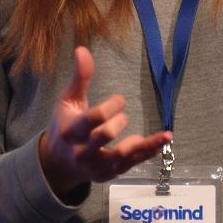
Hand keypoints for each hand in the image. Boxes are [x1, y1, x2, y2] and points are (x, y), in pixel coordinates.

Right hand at [39, 46, 171, 201]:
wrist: (57, 164)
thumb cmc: (64, 125)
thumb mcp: (67, 101)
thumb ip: (79, 78)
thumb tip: (82, 49)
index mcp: (71, 131)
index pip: (92, 119)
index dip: (110, 107)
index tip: (121, 100)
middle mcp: (82, 151)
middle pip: (105, 136)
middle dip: (119, 123)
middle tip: (124, 116)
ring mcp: (96, 165)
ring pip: (122, 156)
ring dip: (145, 145)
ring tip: (165, 135)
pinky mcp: (109, 173)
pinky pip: (131, 164)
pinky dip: (148, 153)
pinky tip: (163, 142)